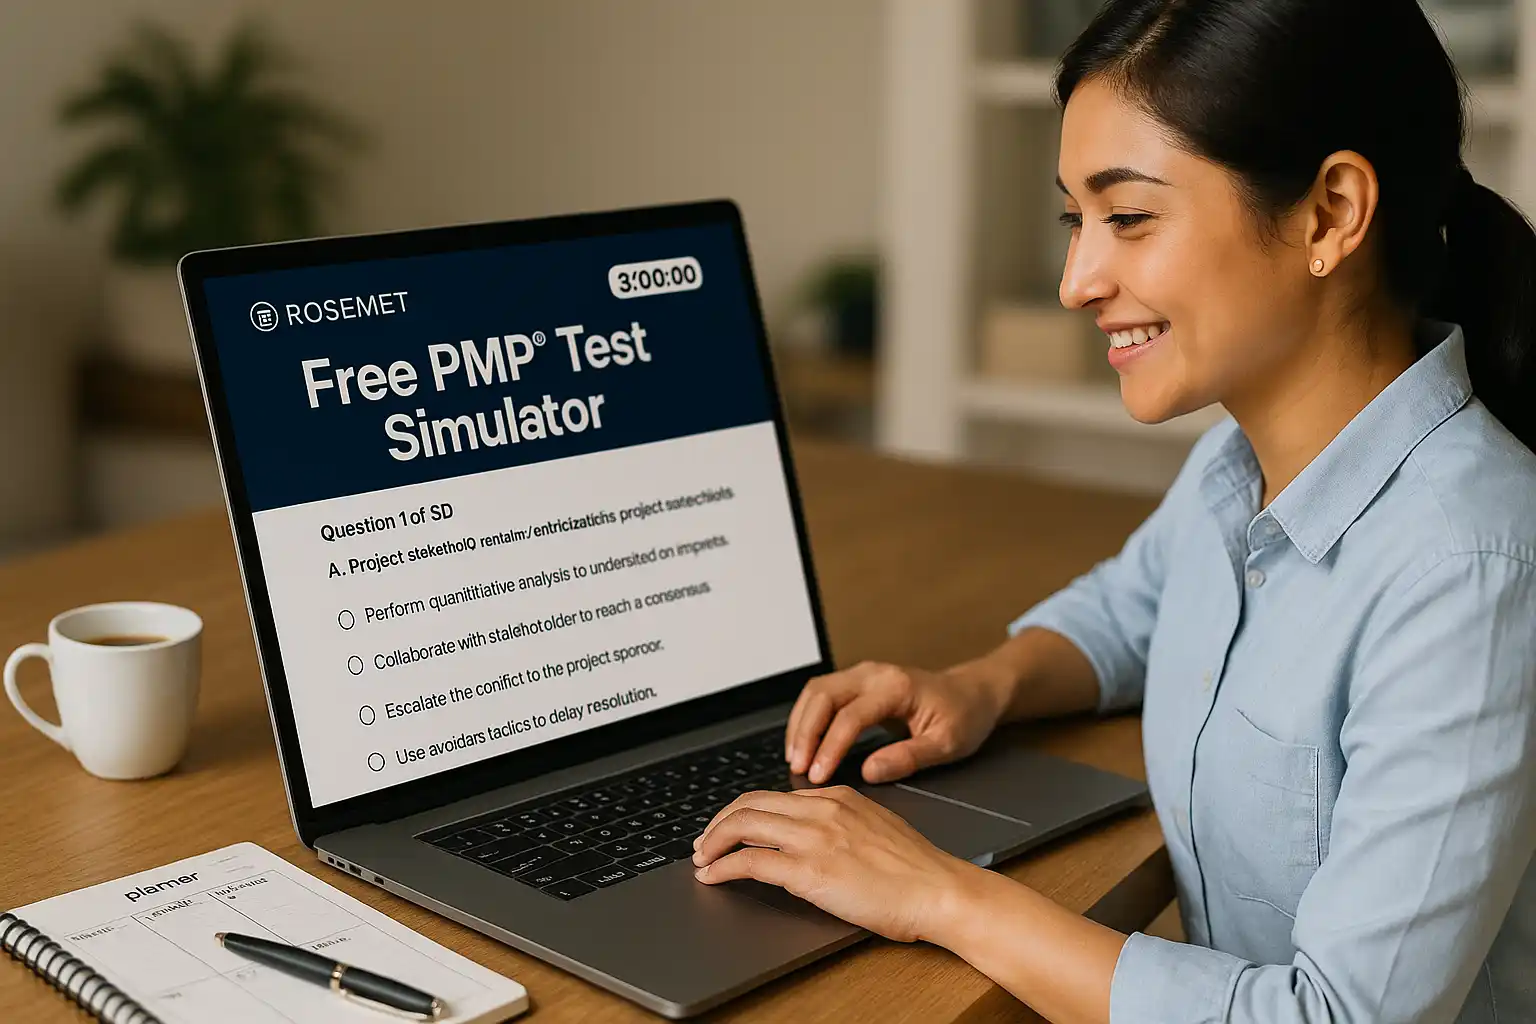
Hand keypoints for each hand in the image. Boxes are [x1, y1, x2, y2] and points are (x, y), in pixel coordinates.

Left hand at [691, 785, 979, 942]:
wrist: (939, 890)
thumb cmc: (917, 870)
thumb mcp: (875, 828)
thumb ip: (841, 824)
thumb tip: (810, 837)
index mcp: (837, 797)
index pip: (773, 795)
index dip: (742, 810)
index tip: (729, 826)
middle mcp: (822, 809)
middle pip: (749, 804)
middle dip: (719, 823)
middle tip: (705, 842)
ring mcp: (814, 838)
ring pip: (743, 826)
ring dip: (714, 842)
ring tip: (702, 858)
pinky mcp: (809, 871)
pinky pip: (751, 863)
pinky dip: (723, 868)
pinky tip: (713, 876)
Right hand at [785, 660, 1007, 783]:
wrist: (972, 693)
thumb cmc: (963, 716)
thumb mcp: (947, 743)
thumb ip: (908, 757)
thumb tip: (868, 772)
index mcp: (896, 687)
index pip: (850, 716)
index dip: (830, 747)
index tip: (818, 776)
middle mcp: (873, 674)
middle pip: (823, 696)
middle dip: (805, 733)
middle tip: (797, 768)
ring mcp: (863, 674)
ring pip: (816, 691)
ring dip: (800, 724)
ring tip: (795, 758)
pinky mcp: (857, 681)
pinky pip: (821, 694)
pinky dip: (807, 717)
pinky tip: (803, 742)